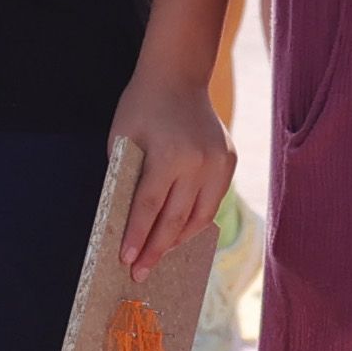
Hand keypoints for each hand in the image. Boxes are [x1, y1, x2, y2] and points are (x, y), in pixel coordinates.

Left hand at [110, 63, 233, 279]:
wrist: (178, 76)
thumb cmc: (141, 108)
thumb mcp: (123, 140)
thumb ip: (126, 179)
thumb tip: (127, 224)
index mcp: (168, 155)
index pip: (148, 207)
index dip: (137, 237)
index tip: (126, 260)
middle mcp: (198, 162)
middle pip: (174, 219)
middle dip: (155, 250)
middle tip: (140, 274)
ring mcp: (218, 163)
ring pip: (198, 217)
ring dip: (177, 241)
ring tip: (158, 258)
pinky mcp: (229, 162)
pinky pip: (211, 202)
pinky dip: (195, 221)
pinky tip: (179, 234)